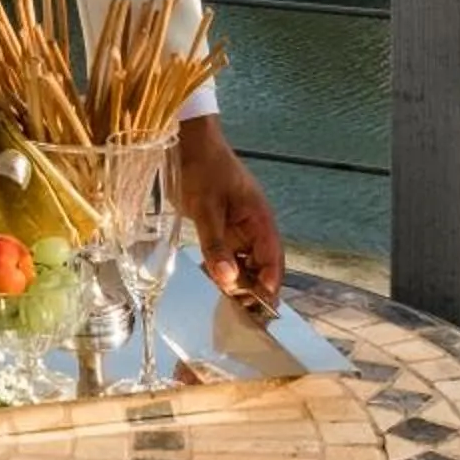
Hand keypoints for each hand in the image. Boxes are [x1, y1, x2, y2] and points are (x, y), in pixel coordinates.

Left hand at [175, 116, 283, 310]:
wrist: (186, 140)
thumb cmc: (201, 167)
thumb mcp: (205, 207)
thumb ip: (215, 244)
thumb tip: (228, 280)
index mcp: (260, 219)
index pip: (273, 259)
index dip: (270, 284)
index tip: (262, 309)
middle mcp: (253, 226)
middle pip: (261, 265)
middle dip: (255, 290)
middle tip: (244, 319)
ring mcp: (237, 227)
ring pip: (244, 262)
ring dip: (239, 283)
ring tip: (230, 311)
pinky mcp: (221, 227)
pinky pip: (227, 254)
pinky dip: (223, 270)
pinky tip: (213, 286)